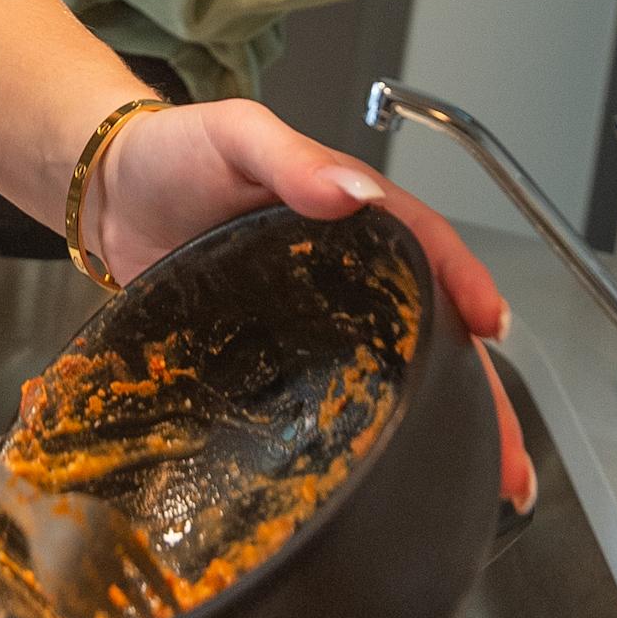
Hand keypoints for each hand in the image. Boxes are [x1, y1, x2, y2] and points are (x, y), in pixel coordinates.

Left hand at [88, 99, 535, 510]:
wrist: (107, 193)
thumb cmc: (173, 151)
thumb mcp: (235, 133)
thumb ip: (289, 156)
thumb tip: (348, 188)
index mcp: (351, 214)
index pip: (429, 248)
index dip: (467, 288)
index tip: (493, 327)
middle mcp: (344, 270)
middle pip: (431, 328)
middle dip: (481, 392)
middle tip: (509, 455)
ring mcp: (314, 317)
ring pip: (395, 370)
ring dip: (441, 423)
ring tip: (479, 484)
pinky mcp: (276, 356)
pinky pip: (334, 392)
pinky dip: (372, 432)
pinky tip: (392, 472)